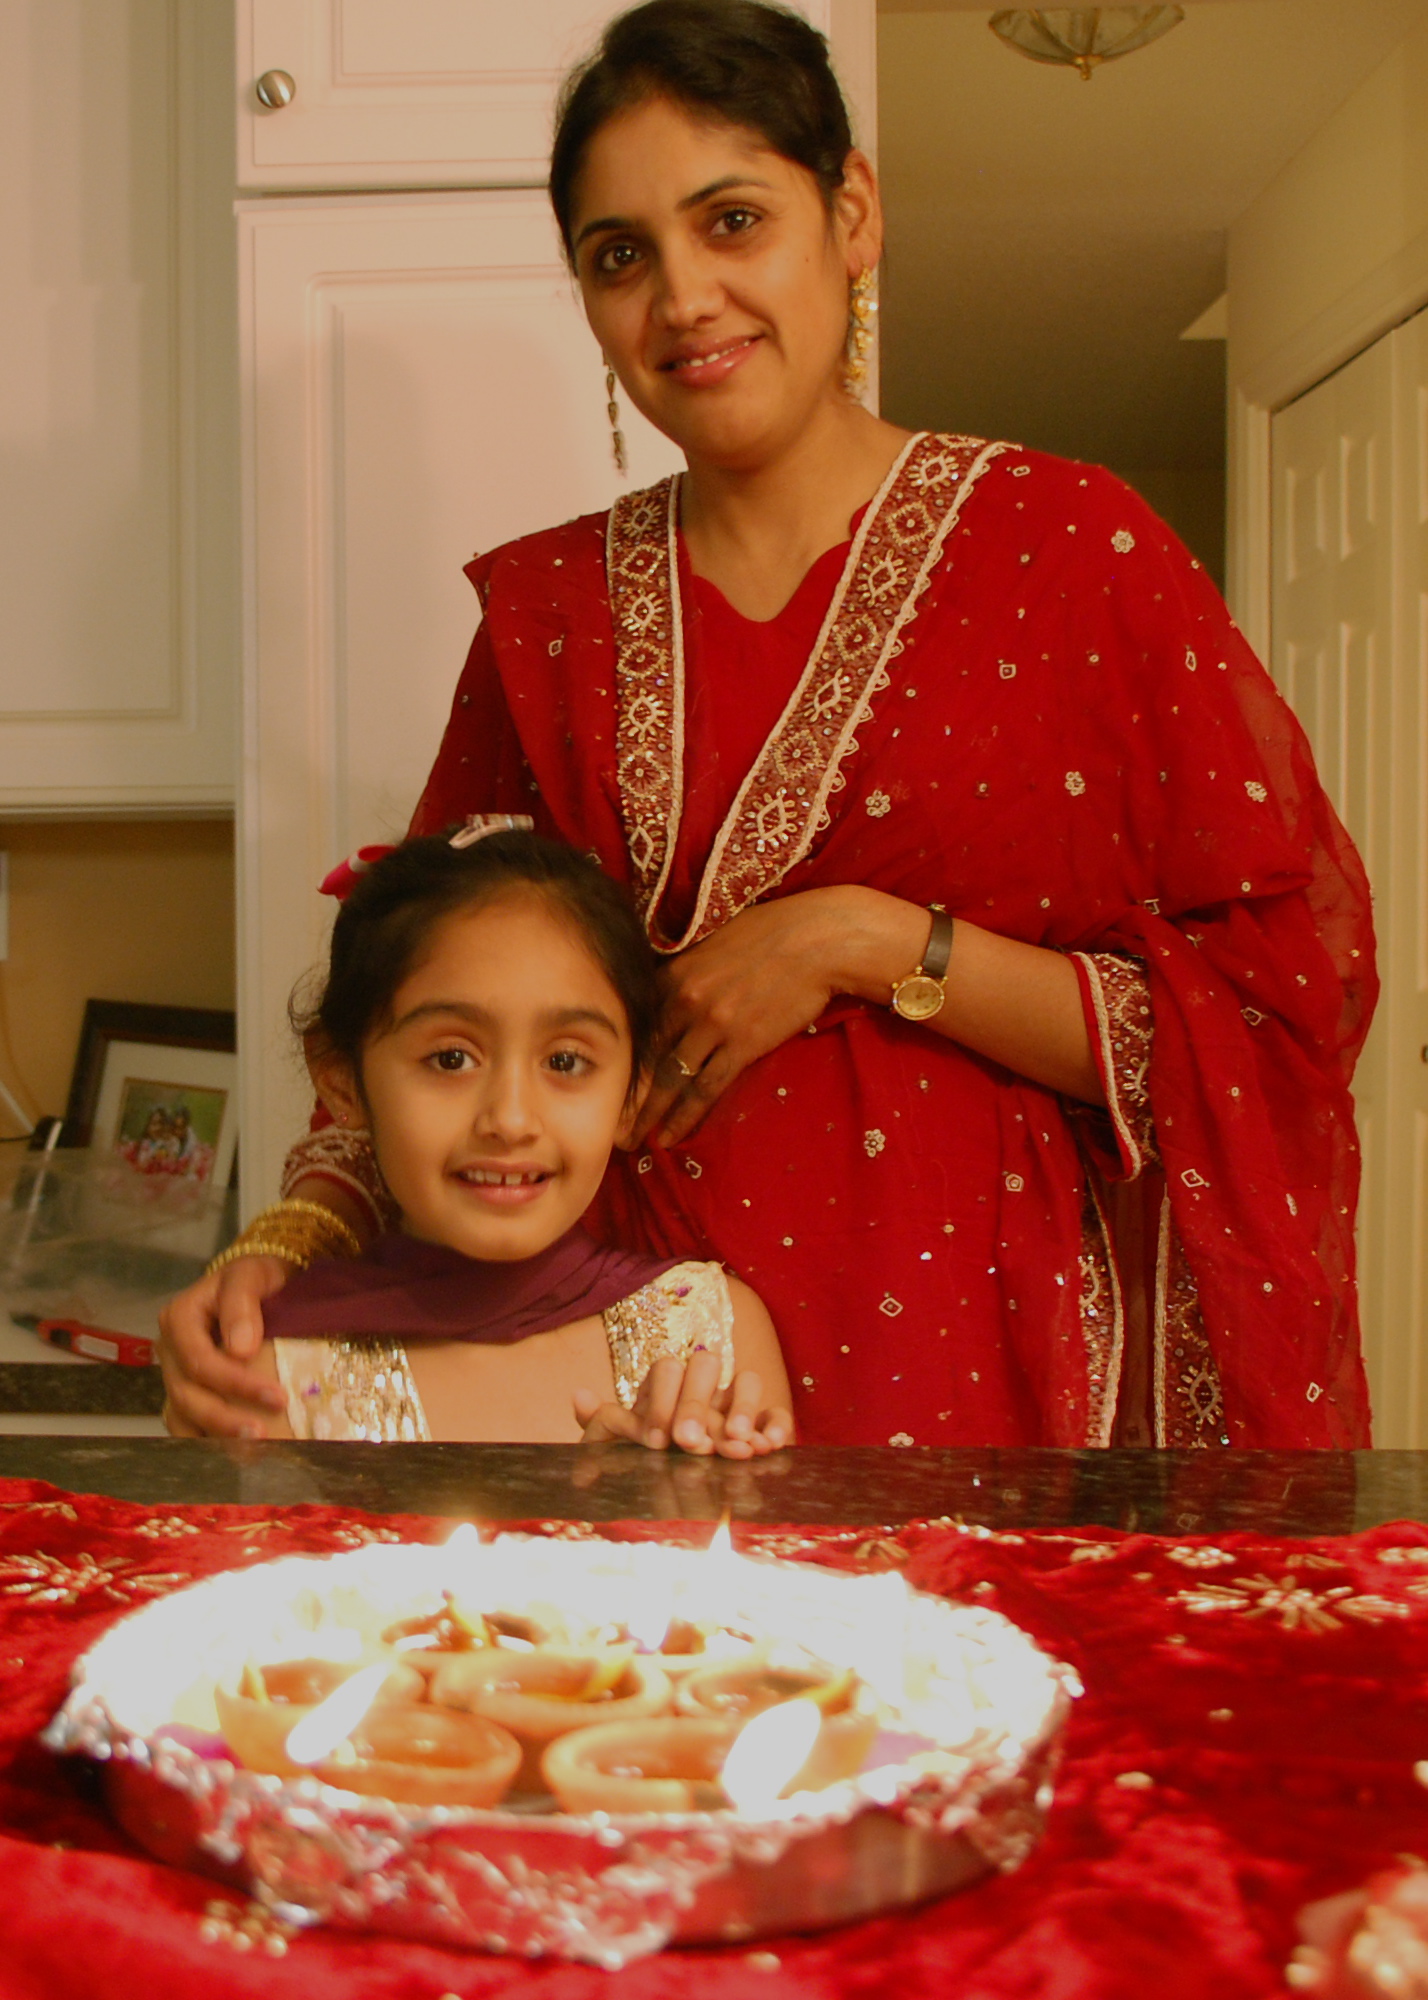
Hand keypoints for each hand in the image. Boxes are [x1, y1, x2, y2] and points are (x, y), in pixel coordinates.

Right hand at [158, 1257, 290, 1438]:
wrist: (258, 1282)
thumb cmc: (256, 1278)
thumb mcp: (251, 1275)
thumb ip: (242, 1304)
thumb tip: (239, 1349)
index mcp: (179, 1318)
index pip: (199, 1360)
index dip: (235, 1384)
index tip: (277, 1398)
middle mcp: (170, 1349)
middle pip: (187, 1393)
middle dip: (224, 1418)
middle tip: (263, 1436)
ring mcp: (175, 1373)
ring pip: (181, 1414)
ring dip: (212, 1438)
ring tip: (249, 1454)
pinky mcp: (186, 1391)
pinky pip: (186, 1423)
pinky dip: (206, 1442)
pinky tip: (233, 1457)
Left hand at [572, 1349, 792, 1458]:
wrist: (667, 1493)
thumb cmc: (638, 1462)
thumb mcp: (614, 1448)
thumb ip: (602, 1424)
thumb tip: (579, 1397)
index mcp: (664, 1386)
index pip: (666, 1369)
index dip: (661, 1401)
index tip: (654, 1441)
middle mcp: (701, 1387)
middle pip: (705, 1365)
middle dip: (696, 1403)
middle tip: (687, 1443)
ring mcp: (733, 1404)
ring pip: (746, 1381)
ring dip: (741, 1408)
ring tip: (736, 1445)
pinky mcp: (761, 1427)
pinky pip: (776, 1414)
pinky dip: (776, 1425)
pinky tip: (770, 1446)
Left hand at [629, 887, 912, 1148]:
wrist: (817, 940)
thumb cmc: (770, 933)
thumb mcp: (713, 941)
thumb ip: (684, 969)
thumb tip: (667, 987)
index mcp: (673, 973)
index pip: (636, 1025)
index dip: (619, 1058)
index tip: (604, 1081)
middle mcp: (685, 1001)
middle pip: (645, 1056)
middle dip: (625, 1094)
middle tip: (608, 1123)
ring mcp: (713, 1025)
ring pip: (670, 1079)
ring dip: (650, 1115)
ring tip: (634, 1141)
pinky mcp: (743, 1044)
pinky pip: (706, 1089)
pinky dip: (686, 1116)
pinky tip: (672, 1137)